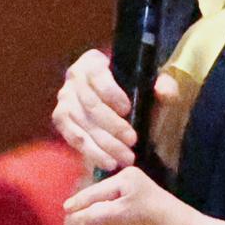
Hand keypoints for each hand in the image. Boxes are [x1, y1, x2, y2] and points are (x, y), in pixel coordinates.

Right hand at [54, 51, 191, 182]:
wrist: (115, 98)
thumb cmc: (134, 87)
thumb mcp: (151, 83)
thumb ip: (164, 84)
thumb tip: (163, 90)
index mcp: (93, 61)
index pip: (98, 76)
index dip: (111, 94)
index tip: (128, 109)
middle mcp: (74, 77)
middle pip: (90, 105)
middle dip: (112, 126)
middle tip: (132, 142)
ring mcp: (64, 98)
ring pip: (81, 124)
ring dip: (103, 145)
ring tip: (124, 159)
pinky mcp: (61, 118)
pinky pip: (71, 136)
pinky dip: (89, 151)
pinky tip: (107, 162)